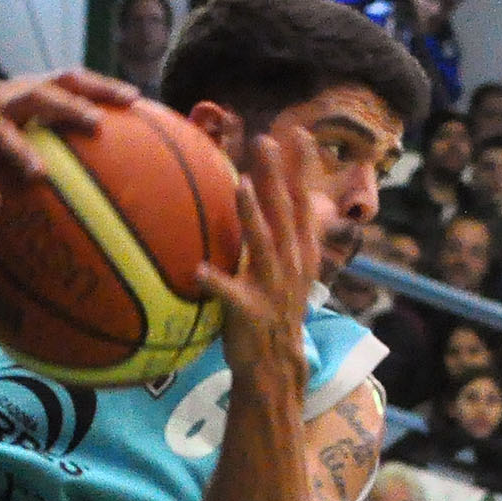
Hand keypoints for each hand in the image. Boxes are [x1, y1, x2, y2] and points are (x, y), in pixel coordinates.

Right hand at [0, 71, 137, 216]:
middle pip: (38, 95)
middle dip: (67, 107)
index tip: (134, 98)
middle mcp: (5, 100)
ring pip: (1, 133)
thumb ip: (62, 126)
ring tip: (40, 174)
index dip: (100, 86)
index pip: (69, 79)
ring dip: (21, 151)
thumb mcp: (27, 121)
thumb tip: (118, 151)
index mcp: (28, 91)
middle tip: (96, 124)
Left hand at [196, 135, 322, 388]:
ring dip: (252, 215)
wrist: (276, 367)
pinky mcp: (250, 313)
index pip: (304, 203)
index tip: (298, 133)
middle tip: (265, 141)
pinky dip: (215, 283)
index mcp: (300, 253)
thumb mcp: (284, 270)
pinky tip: (197, 270)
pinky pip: (230, 295)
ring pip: (263, 245)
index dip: (302, 169)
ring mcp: (273, 289)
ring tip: (239, 185)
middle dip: (277, 176)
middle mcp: (291, 265)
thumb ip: (276, 234)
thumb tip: (259, 196)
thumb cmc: (272, 312)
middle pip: (285, 213)